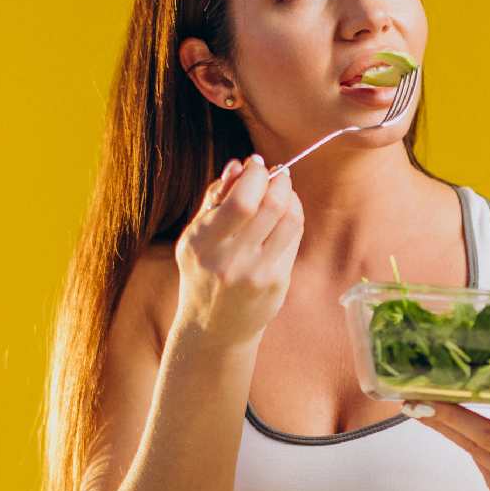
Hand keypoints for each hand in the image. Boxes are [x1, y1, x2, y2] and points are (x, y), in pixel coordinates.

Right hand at [174, 154, 303, 344]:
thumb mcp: (195, 236)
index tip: (255, 164)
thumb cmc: (204, 271)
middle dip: (278, 180)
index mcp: (203, 243)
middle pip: (270, 206)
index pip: (241, 201)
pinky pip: (293, 238)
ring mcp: (256, 273)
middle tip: (276, 172)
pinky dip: (293, 216)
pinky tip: (286, 212)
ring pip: (289, 220)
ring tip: (283, 189)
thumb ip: (214, 199)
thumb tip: (238, 165)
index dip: (255, 175)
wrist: (214, 327)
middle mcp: (230, 260)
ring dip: (290, 196)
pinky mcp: (276, 282)